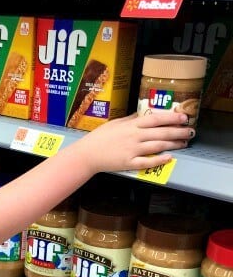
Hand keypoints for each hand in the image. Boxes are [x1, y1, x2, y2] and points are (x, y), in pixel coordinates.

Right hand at [78, 110, 192, 174]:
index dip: (172, 118)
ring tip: (184, 143)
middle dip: (178, 132)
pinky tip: (169, 158)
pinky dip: (159, 160)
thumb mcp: (116, 123)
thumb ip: (131, 119)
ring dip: (173, 144)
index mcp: (131, 125)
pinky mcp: (129, 163)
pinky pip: (147, 162)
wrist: (87, 154)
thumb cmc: (99, 138)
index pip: (156, 118)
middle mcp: (134, 136)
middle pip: (161, 132)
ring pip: (157, 146)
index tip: (184, 117)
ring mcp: (132, 150)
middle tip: (191, 131)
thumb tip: (143, 113)